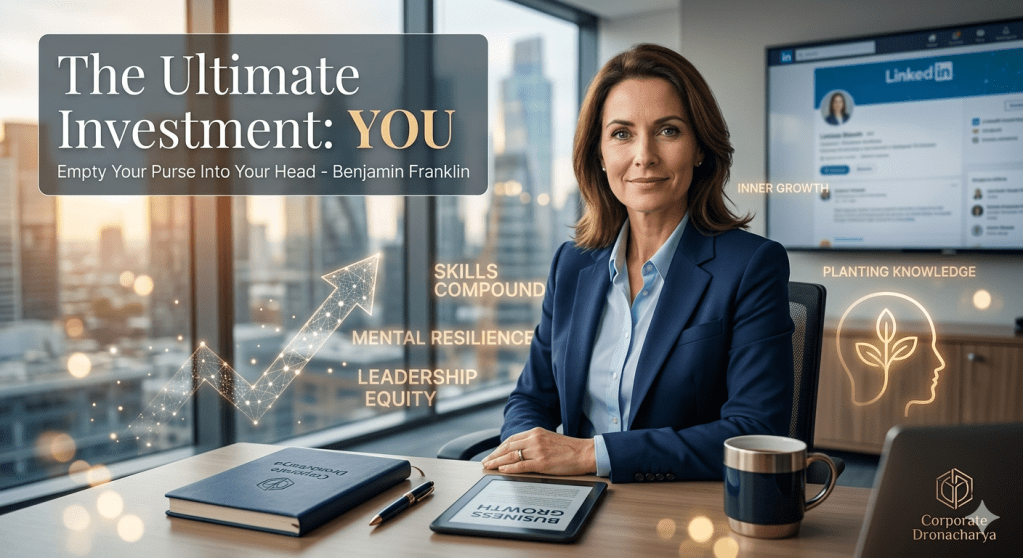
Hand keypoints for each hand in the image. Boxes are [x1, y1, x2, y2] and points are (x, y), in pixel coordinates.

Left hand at [481, 427, 595, 475]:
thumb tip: (521, 451)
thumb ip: (535, 442)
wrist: (585, 453)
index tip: (492, 454)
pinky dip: (509, 468)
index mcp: (536, 432)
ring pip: (511, 456)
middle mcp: (535, 439)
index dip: (499, 447)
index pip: (512, 439)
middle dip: (494, 455)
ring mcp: (538, 451)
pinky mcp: (542, 463)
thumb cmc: (570, 448)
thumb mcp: (549, 439)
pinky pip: (521, 466)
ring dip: (497, 461)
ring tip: (489, 466)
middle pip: (508, 447)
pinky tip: (502, 470)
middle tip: (485, 462)